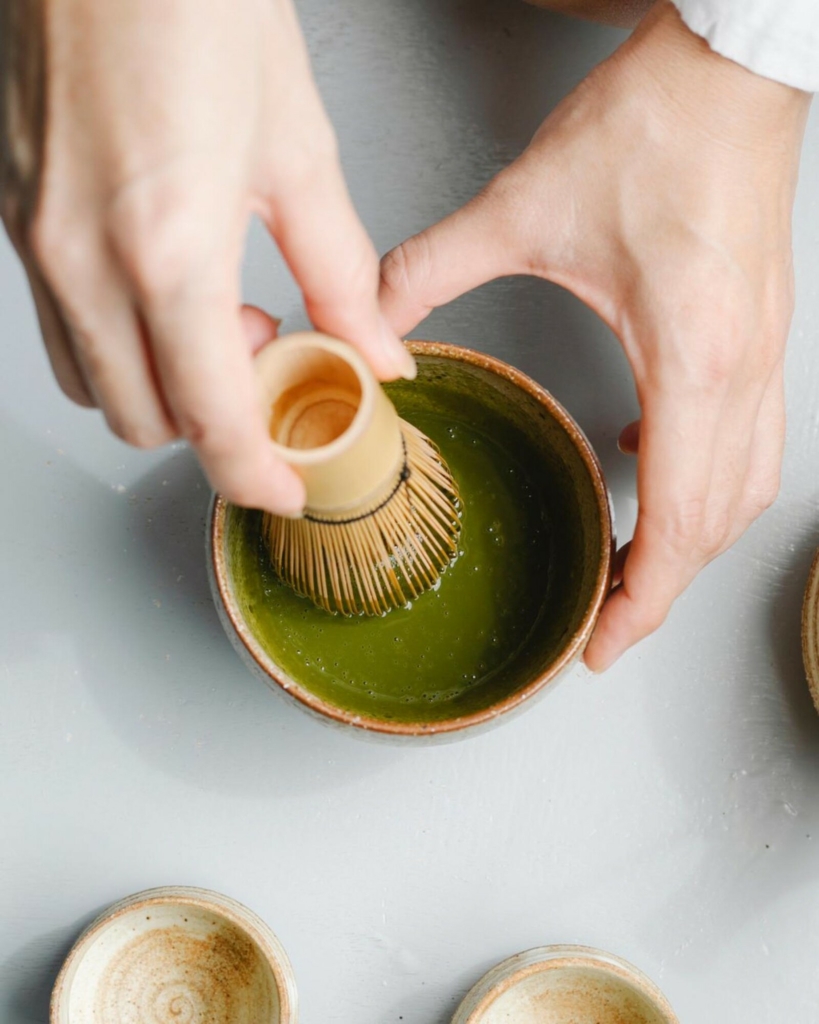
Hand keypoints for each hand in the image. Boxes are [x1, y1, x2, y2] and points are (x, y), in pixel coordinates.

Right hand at [0, 0, 413, 515]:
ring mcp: (36, 242)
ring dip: (164, 386)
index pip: (209, 420)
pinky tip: (168, 287)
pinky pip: (63, 328)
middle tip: (269, 367)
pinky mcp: (15, 219)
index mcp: (166, 251)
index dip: (254, 474)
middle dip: (214, 424)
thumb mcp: (298, 150)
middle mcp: (82, 262)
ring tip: (220, 321)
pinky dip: (122, 342)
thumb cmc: (197, 5)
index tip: (286, 486)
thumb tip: (376, 348)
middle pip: (146, 421)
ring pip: (95, 385)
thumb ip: (340, 273)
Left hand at [379, 1, 810, 669]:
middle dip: (665, 589)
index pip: (682, 518)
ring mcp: (762, 355)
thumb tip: (376, 317)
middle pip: (719, 523)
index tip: (603, 643)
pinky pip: (743, 437)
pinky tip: (643, 465)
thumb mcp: (526, 204)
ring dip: (690, 541)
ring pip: (744, 489)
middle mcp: (741, 372)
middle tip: (607, 627)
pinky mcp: (758, 333)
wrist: (732, 67)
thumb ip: (435, 266)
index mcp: (692, 359)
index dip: (644, 597)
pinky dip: (701, 477)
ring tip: (631, 568)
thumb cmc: (656, 128)